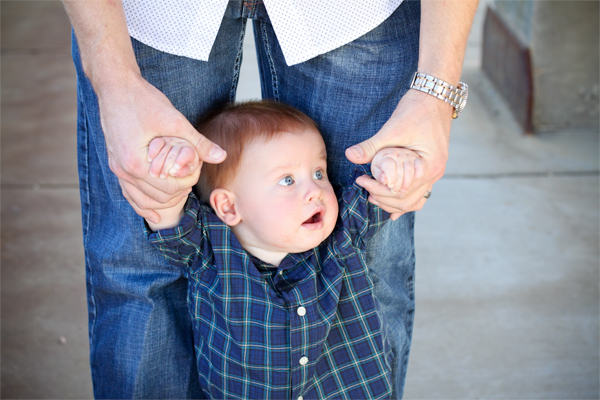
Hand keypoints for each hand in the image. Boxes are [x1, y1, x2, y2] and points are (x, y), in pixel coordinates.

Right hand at [97, 74, 225, 223]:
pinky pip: (129, 193)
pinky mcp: (116, 165)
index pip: (170, 188)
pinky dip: (143, 204)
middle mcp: (124, 171)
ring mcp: (117, 170)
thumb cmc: (143, 100)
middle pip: (159, 197)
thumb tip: (221, 155)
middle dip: (178, 190)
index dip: (188, 181)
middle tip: (191, 176)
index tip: (197, 168)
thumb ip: (198, 142)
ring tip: (180, 193)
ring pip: (141, 201)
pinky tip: (155, 214)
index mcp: (137, 164)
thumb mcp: (174, 121)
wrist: (115, 86)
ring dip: (162, 201)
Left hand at [346, 89, 451, 219]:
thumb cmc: (416, 110)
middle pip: (407, 200)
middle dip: (384, 199)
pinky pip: (419, 192)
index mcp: (428, 166)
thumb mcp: (392, 129)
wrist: (435, 96)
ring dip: (394, 202)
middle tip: (365, 191)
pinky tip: (393, 207)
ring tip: (374, 197)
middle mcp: (435, 173)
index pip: (401, 191)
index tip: (361, 181)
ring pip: (415, 200)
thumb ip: (372, 146)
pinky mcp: (430, 168)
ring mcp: (435, 172)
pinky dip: (405, 199)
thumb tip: (350, 155)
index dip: (378, 190)